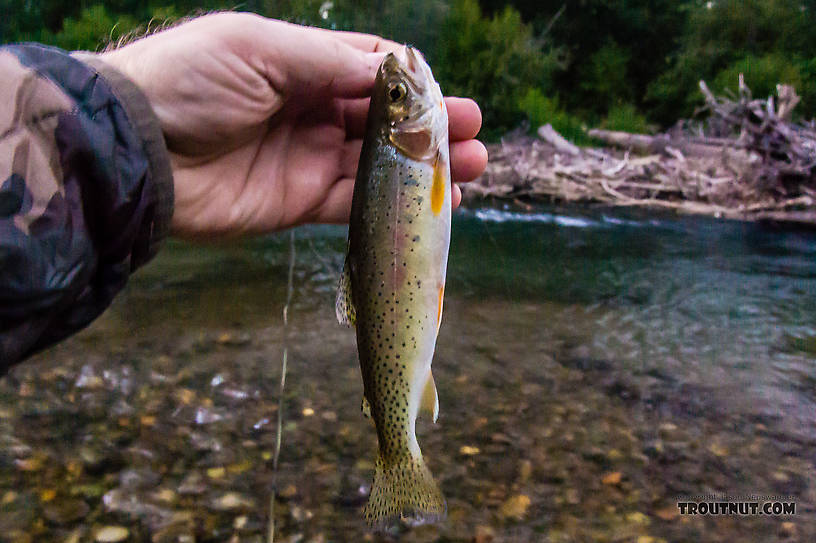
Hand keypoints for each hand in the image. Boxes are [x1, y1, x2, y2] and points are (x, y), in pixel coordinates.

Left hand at [100, 13, 486, 238]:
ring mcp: (307, 158)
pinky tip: (433, 202)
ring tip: (474, 166)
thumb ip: (330, 62)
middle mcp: (308, 110)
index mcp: (299, 65)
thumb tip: (392, 70)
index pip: (369, 68)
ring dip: (424, 166)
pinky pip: (355, 204)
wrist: (138, 151)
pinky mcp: (299, 202)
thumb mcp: (261, 49)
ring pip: (378, 163)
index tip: (442, 91)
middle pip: (382, 119)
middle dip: (429, 125)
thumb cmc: (190, 81)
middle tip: (474, 130)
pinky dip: (393, 204)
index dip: (409, 80)